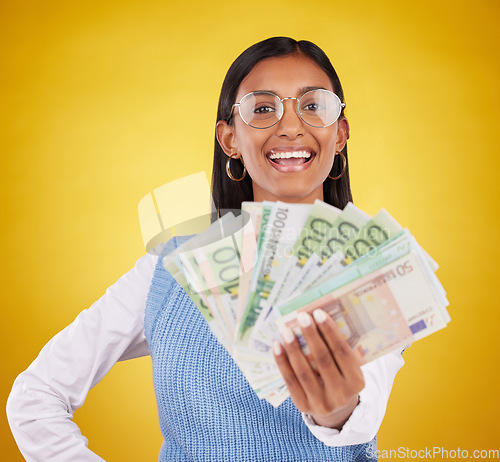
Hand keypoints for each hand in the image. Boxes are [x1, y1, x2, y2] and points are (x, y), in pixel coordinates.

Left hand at [273, 308, 364, 429]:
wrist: (336, 411)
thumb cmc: (341, 378)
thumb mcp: (349, 368)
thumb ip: (340, 349)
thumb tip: (320, 320)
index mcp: (356, 381)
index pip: (342, 352)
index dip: (330, 331)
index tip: (318, 312)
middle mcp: (341, 394)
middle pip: (323, 360)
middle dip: (311, 335)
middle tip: (302, 316)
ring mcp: (322, 402)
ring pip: (304, 372)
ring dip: (294, 349)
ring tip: (286, 330)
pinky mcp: (304, 406)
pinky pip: (290, 382)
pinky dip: (282, 363)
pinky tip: (277, 346)